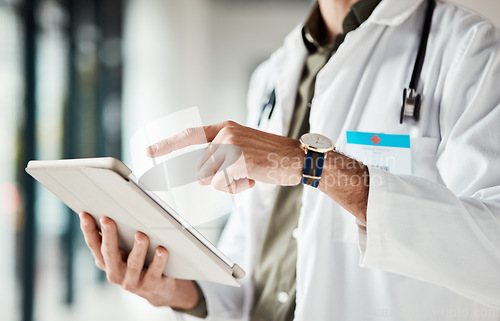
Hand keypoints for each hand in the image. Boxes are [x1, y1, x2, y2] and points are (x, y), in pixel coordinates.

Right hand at [78, 212, 198, 308]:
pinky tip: (162, 250)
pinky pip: (154, 272)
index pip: (94, 245)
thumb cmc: (140, 263)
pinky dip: (158, 261)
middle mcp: (115, 273)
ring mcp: (132, 281)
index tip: (84, 214)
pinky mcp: (150, 286)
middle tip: (107, 220)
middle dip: (108, 236)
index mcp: (106, 262)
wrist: (158, 288)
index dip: (88, 230)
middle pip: (110, 254)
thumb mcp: (124, 252)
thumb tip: (109, 213)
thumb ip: (117, 237)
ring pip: (133, 264)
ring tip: (141, 235)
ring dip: (137, 249)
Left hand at [146, 121, 303, 192]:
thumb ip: (222, 155)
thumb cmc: (272, 157)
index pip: (189, 135)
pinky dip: (237, 188)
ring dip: (229, 184)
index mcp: (225, 128)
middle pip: (201, 168)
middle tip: (243, 172)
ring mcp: (231, 145)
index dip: (167, 144)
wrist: (299, 158)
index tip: (149, 152)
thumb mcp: (244, 148)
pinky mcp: (238, 159)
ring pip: (211, 178)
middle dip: (217, 178)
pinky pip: (223, 184)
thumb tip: (203, 176)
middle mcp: (225, 133)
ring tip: (251, 173)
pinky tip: (254, 177)